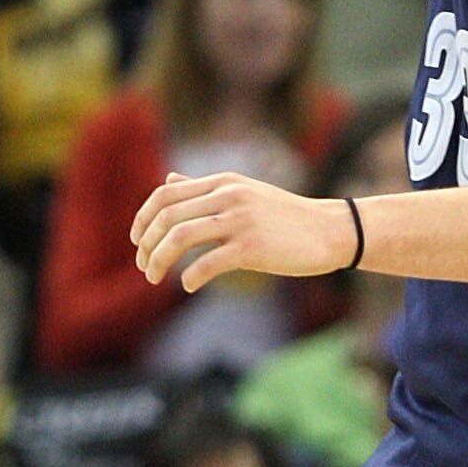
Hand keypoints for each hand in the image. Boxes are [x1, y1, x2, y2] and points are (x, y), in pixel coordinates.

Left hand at [132, 171, 355, 290]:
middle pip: (168, 217)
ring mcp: (241, 220)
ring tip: (154, 278)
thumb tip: (169, 180)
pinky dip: (190, 276)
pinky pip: (208, 263)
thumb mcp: (243, 192)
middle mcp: (228, 196)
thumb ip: (204, 188)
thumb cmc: (285, 217)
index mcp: (223, 182)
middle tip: (144, 267)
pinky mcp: (254, 247)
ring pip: (181, 237)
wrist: (330, 230)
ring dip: (159, 261)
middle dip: (147, 245)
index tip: (138, 241)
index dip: (143, 218)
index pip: (166, 194)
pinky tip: (188, 285)